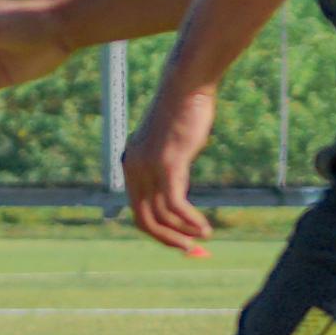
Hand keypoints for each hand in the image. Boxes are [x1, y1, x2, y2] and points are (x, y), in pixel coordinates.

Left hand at [119, 82, 220, 257]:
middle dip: (167, 238)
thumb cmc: (182, 113)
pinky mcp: (168, 163)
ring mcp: (149, 166)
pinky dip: (190, 221)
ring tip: (203, 237)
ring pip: (161, 215)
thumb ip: (165, 165)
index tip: (180, 239)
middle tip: (189, 249)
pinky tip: (204, 227)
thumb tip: (174, 189)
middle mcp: (134, 168)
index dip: (158, 231)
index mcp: (130, 165)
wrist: (186, 85)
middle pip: (145, 219)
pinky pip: (176, 205)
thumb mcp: (166, 142)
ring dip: (184, 232)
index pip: (138, 211)